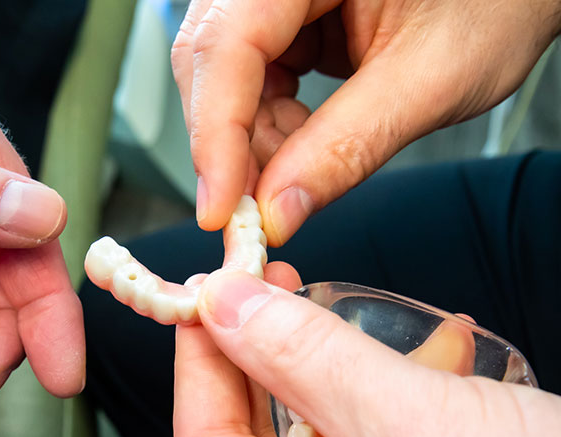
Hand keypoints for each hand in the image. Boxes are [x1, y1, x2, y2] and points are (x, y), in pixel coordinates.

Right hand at [172, 0, 560, 242]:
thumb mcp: (431, 78)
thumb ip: (348, 146)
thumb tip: (279, 210)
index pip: (230, 43)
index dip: (216, 132)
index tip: (219, 208)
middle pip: (212, 59)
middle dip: (231, 144)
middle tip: (257, 210)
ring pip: (225, 76)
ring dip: (251, 140)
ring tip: (298, 174)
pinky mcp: (288, 18)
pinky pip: (252, 78)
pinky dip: (270, 125)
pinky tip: (302, 145)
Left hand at [174, 268, 560, 436]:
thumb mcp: (412, 431)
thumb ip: (306, 360)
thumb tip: (224, 304)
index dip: (201, 364)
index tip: (205, 295)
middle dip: (269, 353)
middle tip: (268, 283)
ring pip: (323, 434)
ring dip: (337, 364)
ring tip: (344, 305)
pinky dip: (400, 392)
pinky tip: (437, 347)